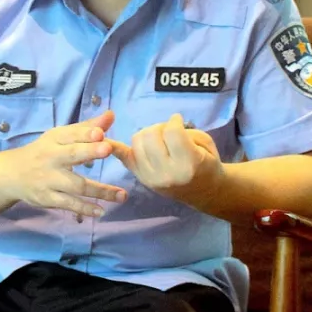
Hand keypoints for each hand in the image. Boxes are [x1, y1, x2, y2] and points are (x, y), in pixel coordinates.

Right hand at [4, 110, 127, 216]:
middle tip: (108, 148)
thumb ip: (87, 128)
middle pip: (72, 154)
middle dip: (90, 151)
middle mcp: (51, 158)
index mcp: (55, 140)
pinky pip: (69, 204)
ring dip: (100, 190)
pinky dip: (85, 208)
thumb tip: (112, 115)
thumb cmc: (43, 152)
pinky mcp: (47, 198)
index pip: (71, 134)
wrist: (11, 174)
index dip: (86, 133)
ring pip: (76, 185)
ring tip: (122, 195)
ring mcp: (49, 180)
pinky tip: (101, 211)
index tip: (101, 133)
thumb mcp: (60, 137)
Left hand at [107, 113, 223, 201]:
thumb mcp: (205, 144)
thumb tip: (165, 124)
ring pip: (136, 142)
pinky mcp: (139, 177)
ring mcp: (149, 177)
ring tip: (158, 140)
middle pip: (149, 136)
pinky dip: (113, 146)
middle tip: (168, 132)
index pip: (171, 132)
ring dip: (146, 135)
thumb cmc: (207, 164)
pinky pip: (123, 156)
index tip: (177, 121)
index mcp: (187, 164)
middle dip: (158, 128)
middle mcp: (165, 173)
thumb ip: (185, 132)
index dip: (174, 122)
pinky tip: (104, 138)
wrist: (203, 191)